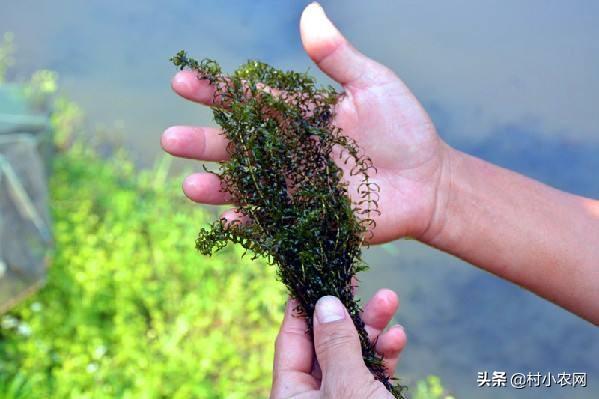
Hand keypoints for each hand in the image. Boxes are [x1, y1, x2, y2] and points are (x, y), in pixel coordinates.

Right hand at [162, 3, 450, 243]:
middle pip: (236, 145)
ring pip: (245, 185)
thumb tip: (310, 11)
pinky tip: (229, 220)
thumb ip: (337, 57)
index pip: (248, 99)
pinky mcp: (304, 217)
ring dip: (216, 186)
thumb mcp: (373, 85)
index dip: (215, 91)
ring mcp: (293, 185)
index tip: (181, 81)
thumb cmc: (403, 129)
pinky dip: (248, 223)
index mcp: (297, 115)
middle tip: (170, 139)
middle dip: (202, 141)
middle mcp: (287, 150)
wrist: (428, 183)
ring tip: (191, 186)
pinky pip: (269, 222)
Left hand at [271, 291, 405, 398]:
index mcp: (292, 394)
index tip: (315, 275)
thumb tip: (325, 303)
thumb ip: (335, 344)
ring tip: (389, 299)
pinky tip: (397, 336)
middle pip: (325, 342)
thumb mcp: (347, 385)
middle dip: (348, 313)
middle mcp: (313, 395)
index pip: (291, 340)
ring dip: (372, 328)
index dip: (303, 306)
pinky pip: (371, 372)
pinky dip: (384, 354)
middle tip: (356, 281)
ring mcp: (340, 397)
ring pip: (353, 354)